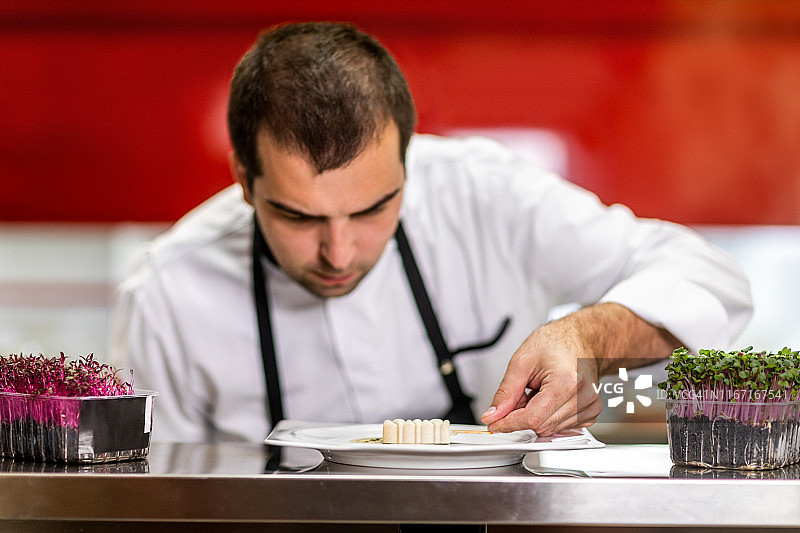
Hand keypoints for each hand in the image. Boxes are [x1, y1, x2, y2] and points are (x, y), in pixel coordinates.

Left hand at [480, 316, 601, 434]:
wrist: (580, 338)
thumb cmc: (555, 343)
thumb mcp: (522, 361)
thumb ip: (506, 392)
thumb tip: (494, 415)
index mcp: (566, 382)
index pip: (532, 418)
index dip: (508, 423)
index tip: (494, 423)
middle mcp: (582, 397)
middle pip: (540, 426)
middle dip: (522, 415)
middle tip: (521, 394)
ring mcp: (590, 407)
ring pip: (549, 429)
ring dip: (536, 415)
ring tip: (539, 391)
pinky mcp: (591, 413)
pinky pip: (560, 427)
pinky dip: (548, 416)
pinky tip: (550, 398)